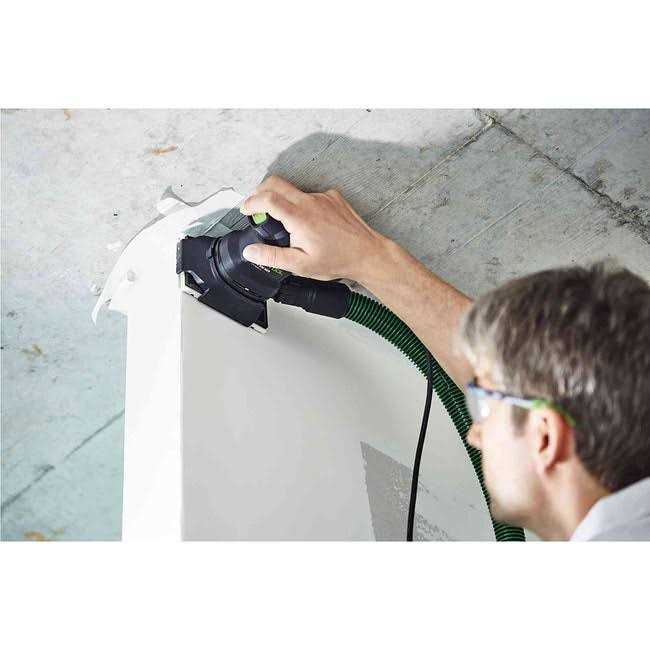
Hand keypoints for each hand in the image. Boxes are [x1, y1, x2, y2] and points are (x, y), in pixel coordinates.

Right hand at [240, 176, 389, 282]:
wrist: (368, 253)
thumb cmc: (339, 260)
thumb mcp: (301, 265)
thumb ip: (272, 256)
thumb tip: (251, 251)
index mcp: (300, 217)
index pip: (267, 198)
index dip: (251, 201)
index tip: (245, 209)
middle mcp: (311, 202)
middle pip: (276, 183)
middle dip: (260, 191)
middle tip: (255, 206)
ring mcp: (323, 197)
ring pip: (294, 191)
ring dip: (284, 201)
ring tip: (286, 224)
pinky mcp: (333, 197)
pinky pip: (311, 196)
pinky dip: (303, 205)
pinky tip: (309, 224)